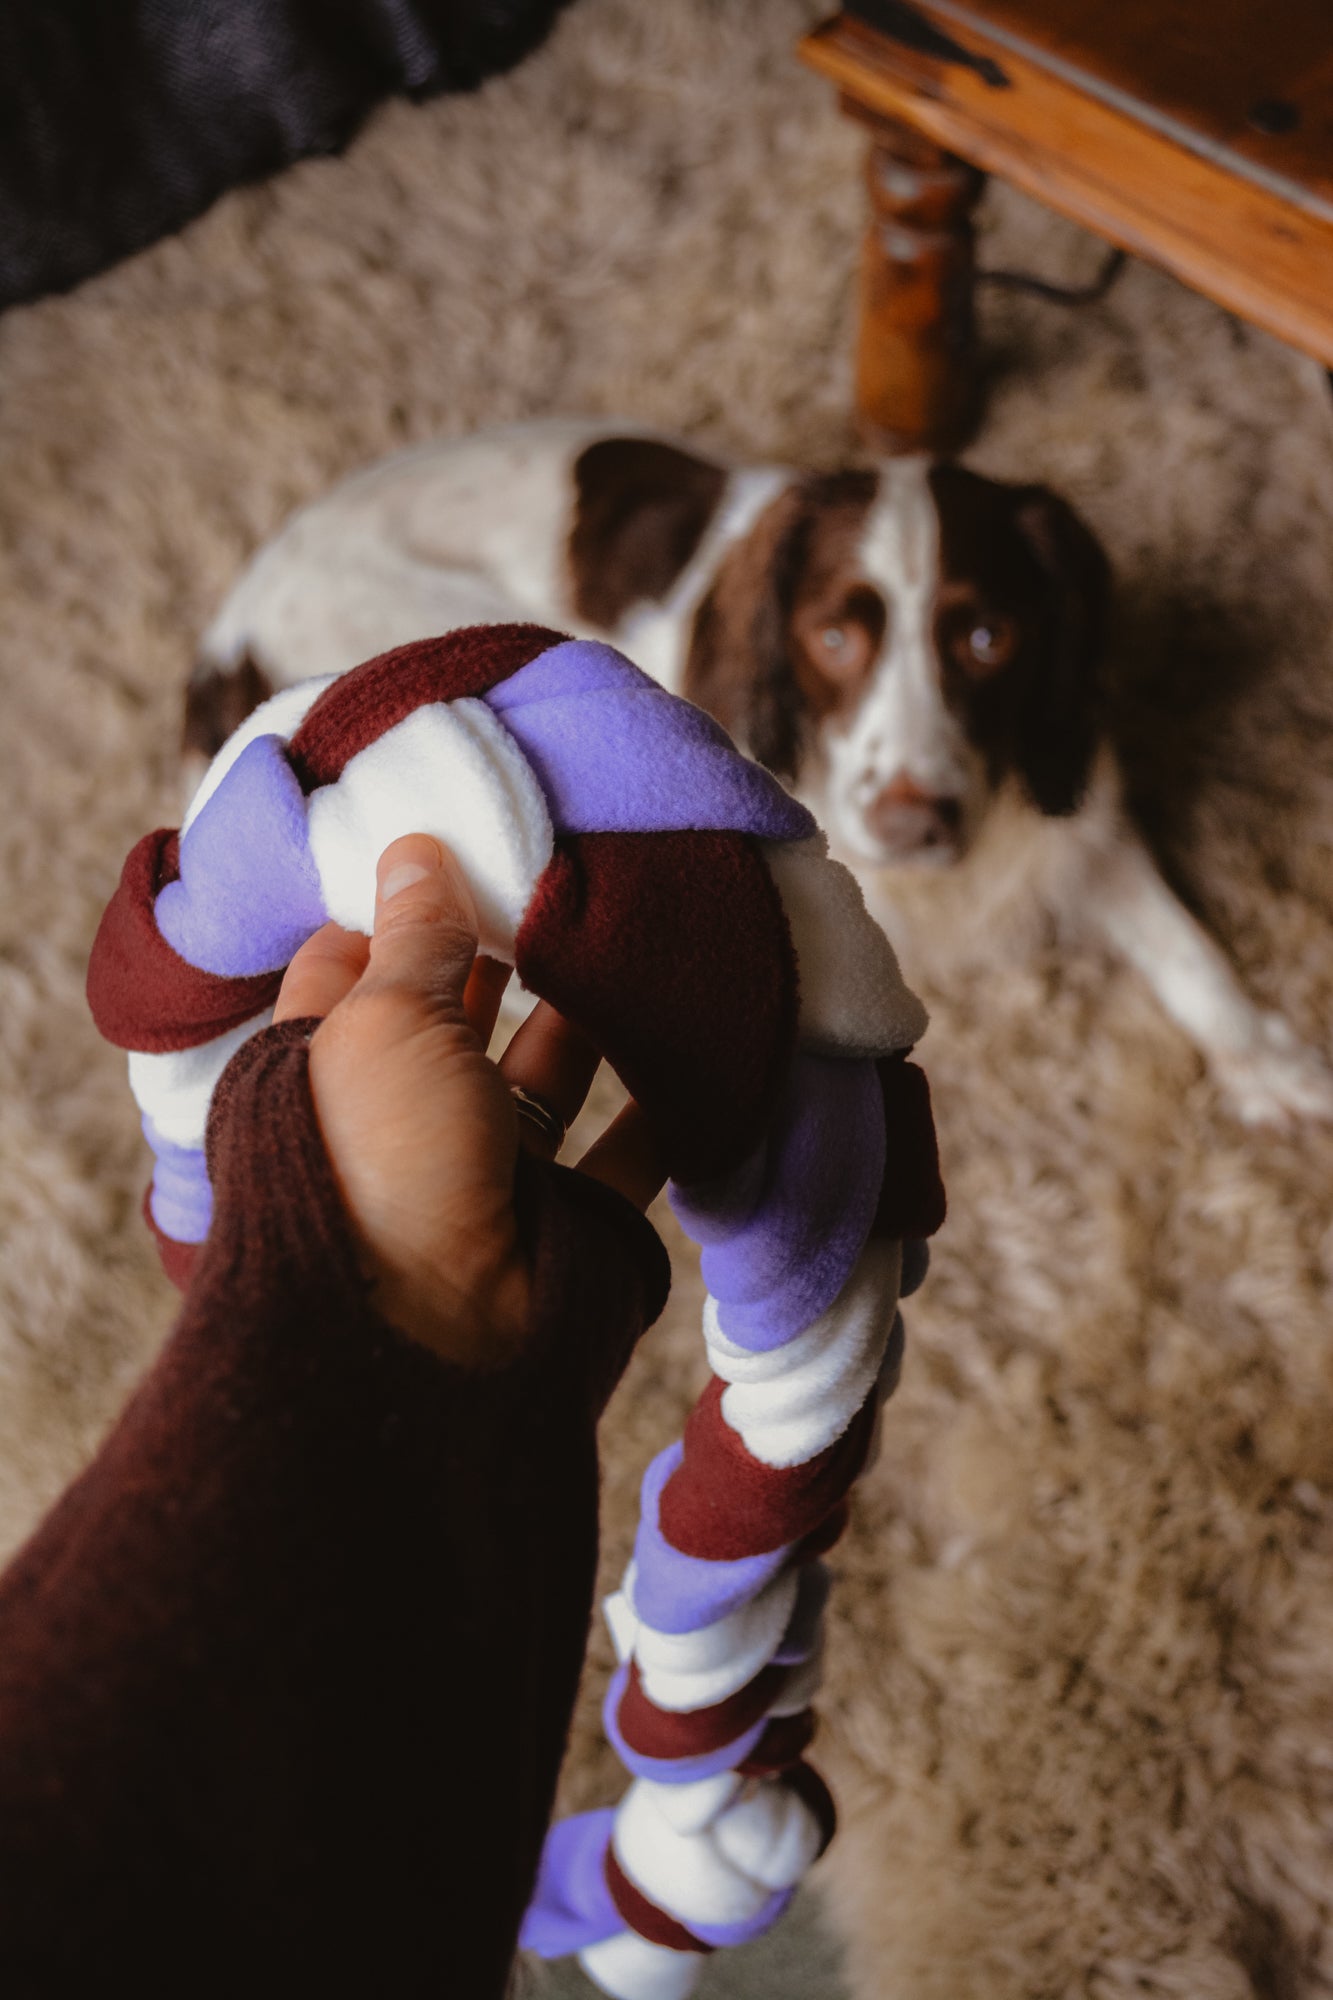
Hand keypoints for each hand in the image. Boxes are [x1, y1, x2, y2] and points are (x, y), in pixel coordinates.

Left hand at [274, 834, 664, 1364]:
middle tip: (577, 871)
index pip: (357, 959)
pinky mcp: (569, 1217)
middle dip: (512, 949)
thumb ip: (416, 936)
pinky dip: (664, 1106)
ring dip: (592, 1014)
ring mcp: (490, 1168)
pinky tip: (696, 1044)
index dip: (405, 901)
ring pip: (550, 1070)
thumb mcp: (383, 1024)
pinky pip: (628, 1149)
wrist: (432, 1350)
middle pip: (463, 1010)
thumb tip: (414, 847)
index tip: (471, 838)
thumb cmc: (380, 1169)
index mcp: (330, 1063)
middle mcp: (405, 1114)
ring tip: (642, 936)